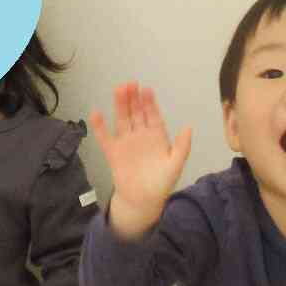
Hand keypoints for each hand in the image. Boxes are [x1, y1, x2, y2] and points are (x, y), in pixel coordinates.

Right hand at [87, 82, 192, 236]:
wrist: (143, 201)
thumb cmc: (161, 183)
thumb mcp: (175, 165)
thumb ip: (182, 147)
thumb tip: (188, 127)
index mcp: (157, 137)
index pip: (153, 116)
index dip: (150, 103)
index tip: (147, 89)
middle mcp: (141, 136)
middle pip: (136, 113)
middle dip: (134, 99)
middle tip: (131, 84)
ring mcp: (126, 142)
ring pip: (122, 120)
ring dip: (120, 106)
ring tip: (118, 90)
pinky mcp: (113, 152)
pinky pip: (105, 137)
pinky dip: (100, 126)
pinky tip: (96, 113)